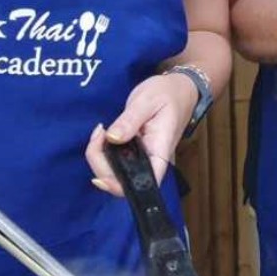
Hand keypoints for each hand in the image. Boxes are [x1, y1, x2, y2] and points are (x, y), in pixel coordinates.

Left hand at [86, 71, 195, 195]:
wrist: (178, 88)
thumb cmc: (168, 93)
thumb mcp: (147, 101)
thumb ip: (130, 120)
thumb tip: (112, 138)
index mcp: (160, 151)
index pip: (143, 183)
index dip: (120, 187)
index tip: (100, 175)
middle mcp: (150, 160)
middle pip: (122, 181)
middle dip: (100, 165)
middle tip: (98, 135)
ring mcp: (140, 156)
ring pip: (115, 172)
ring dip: (99, 157)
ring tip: (100, 132)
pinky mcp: (133, 150)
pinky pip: (114, 160)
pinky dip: (101, 151)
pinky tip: (102, 134)